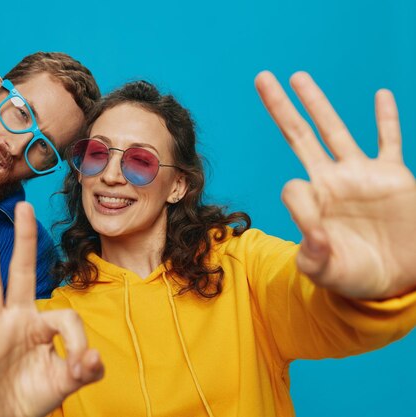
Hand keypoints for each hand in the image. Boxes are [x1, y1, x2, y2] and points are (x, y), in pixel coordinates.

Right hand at [0, 202, 103, 416]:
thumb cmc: (36, 397)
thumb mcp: (66, 383)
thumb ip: (84, 370)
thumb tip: (93, 357)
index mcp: (42, 325)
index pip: (63, 314)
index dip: (77, 338)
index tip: (83, 365)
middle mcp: (16, 319)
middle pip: (20, 273)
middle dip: (24, 242)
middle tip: (25, 207)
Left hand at [255, 71, 415, 299]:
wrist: (396, 281)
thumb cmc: (354, 276)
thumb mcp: (326, 270)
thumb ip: (313, 252)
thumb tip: (311, 230)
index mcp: (311, 202)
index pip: (292, 186)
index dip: (300, 205)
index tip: (318, 233)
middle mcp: (331, 181)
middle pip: (299, 136)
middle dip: (280, 108)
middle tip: (261, 78)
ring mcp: (360, 175)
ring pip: (335, 129)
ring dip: (317, 103)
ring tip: (298, 77)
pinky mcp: (392, 176)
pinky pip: (389, 141)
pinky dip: (387, 119)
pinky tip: (381, 95)